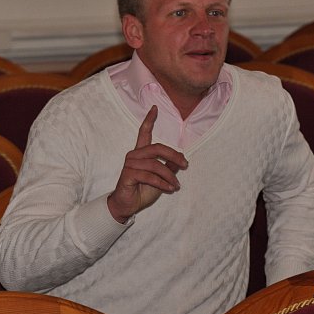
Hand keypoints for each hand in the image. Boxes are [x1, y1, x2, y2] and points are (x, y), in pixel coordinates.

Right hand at [106, 106, 187, 223]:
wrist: (128, 205)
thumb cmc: (142, 190)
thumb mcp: (160, 178)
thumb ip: (168, 168)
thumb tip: (180, 161)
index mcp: (140, 153)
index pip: (144, 132)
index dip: (149, 120)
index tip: (155, 108)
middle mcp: (134, 155)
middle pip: (157, 148)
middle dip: (173, 155)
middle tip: (185, 164)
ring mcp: (130, 164)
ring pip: (155, 164)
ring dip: (169, 175)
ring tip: (176, 185)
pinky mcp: (128, 175)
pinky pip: (149, 176)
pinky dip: (162, 183)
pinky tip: (169, 189)